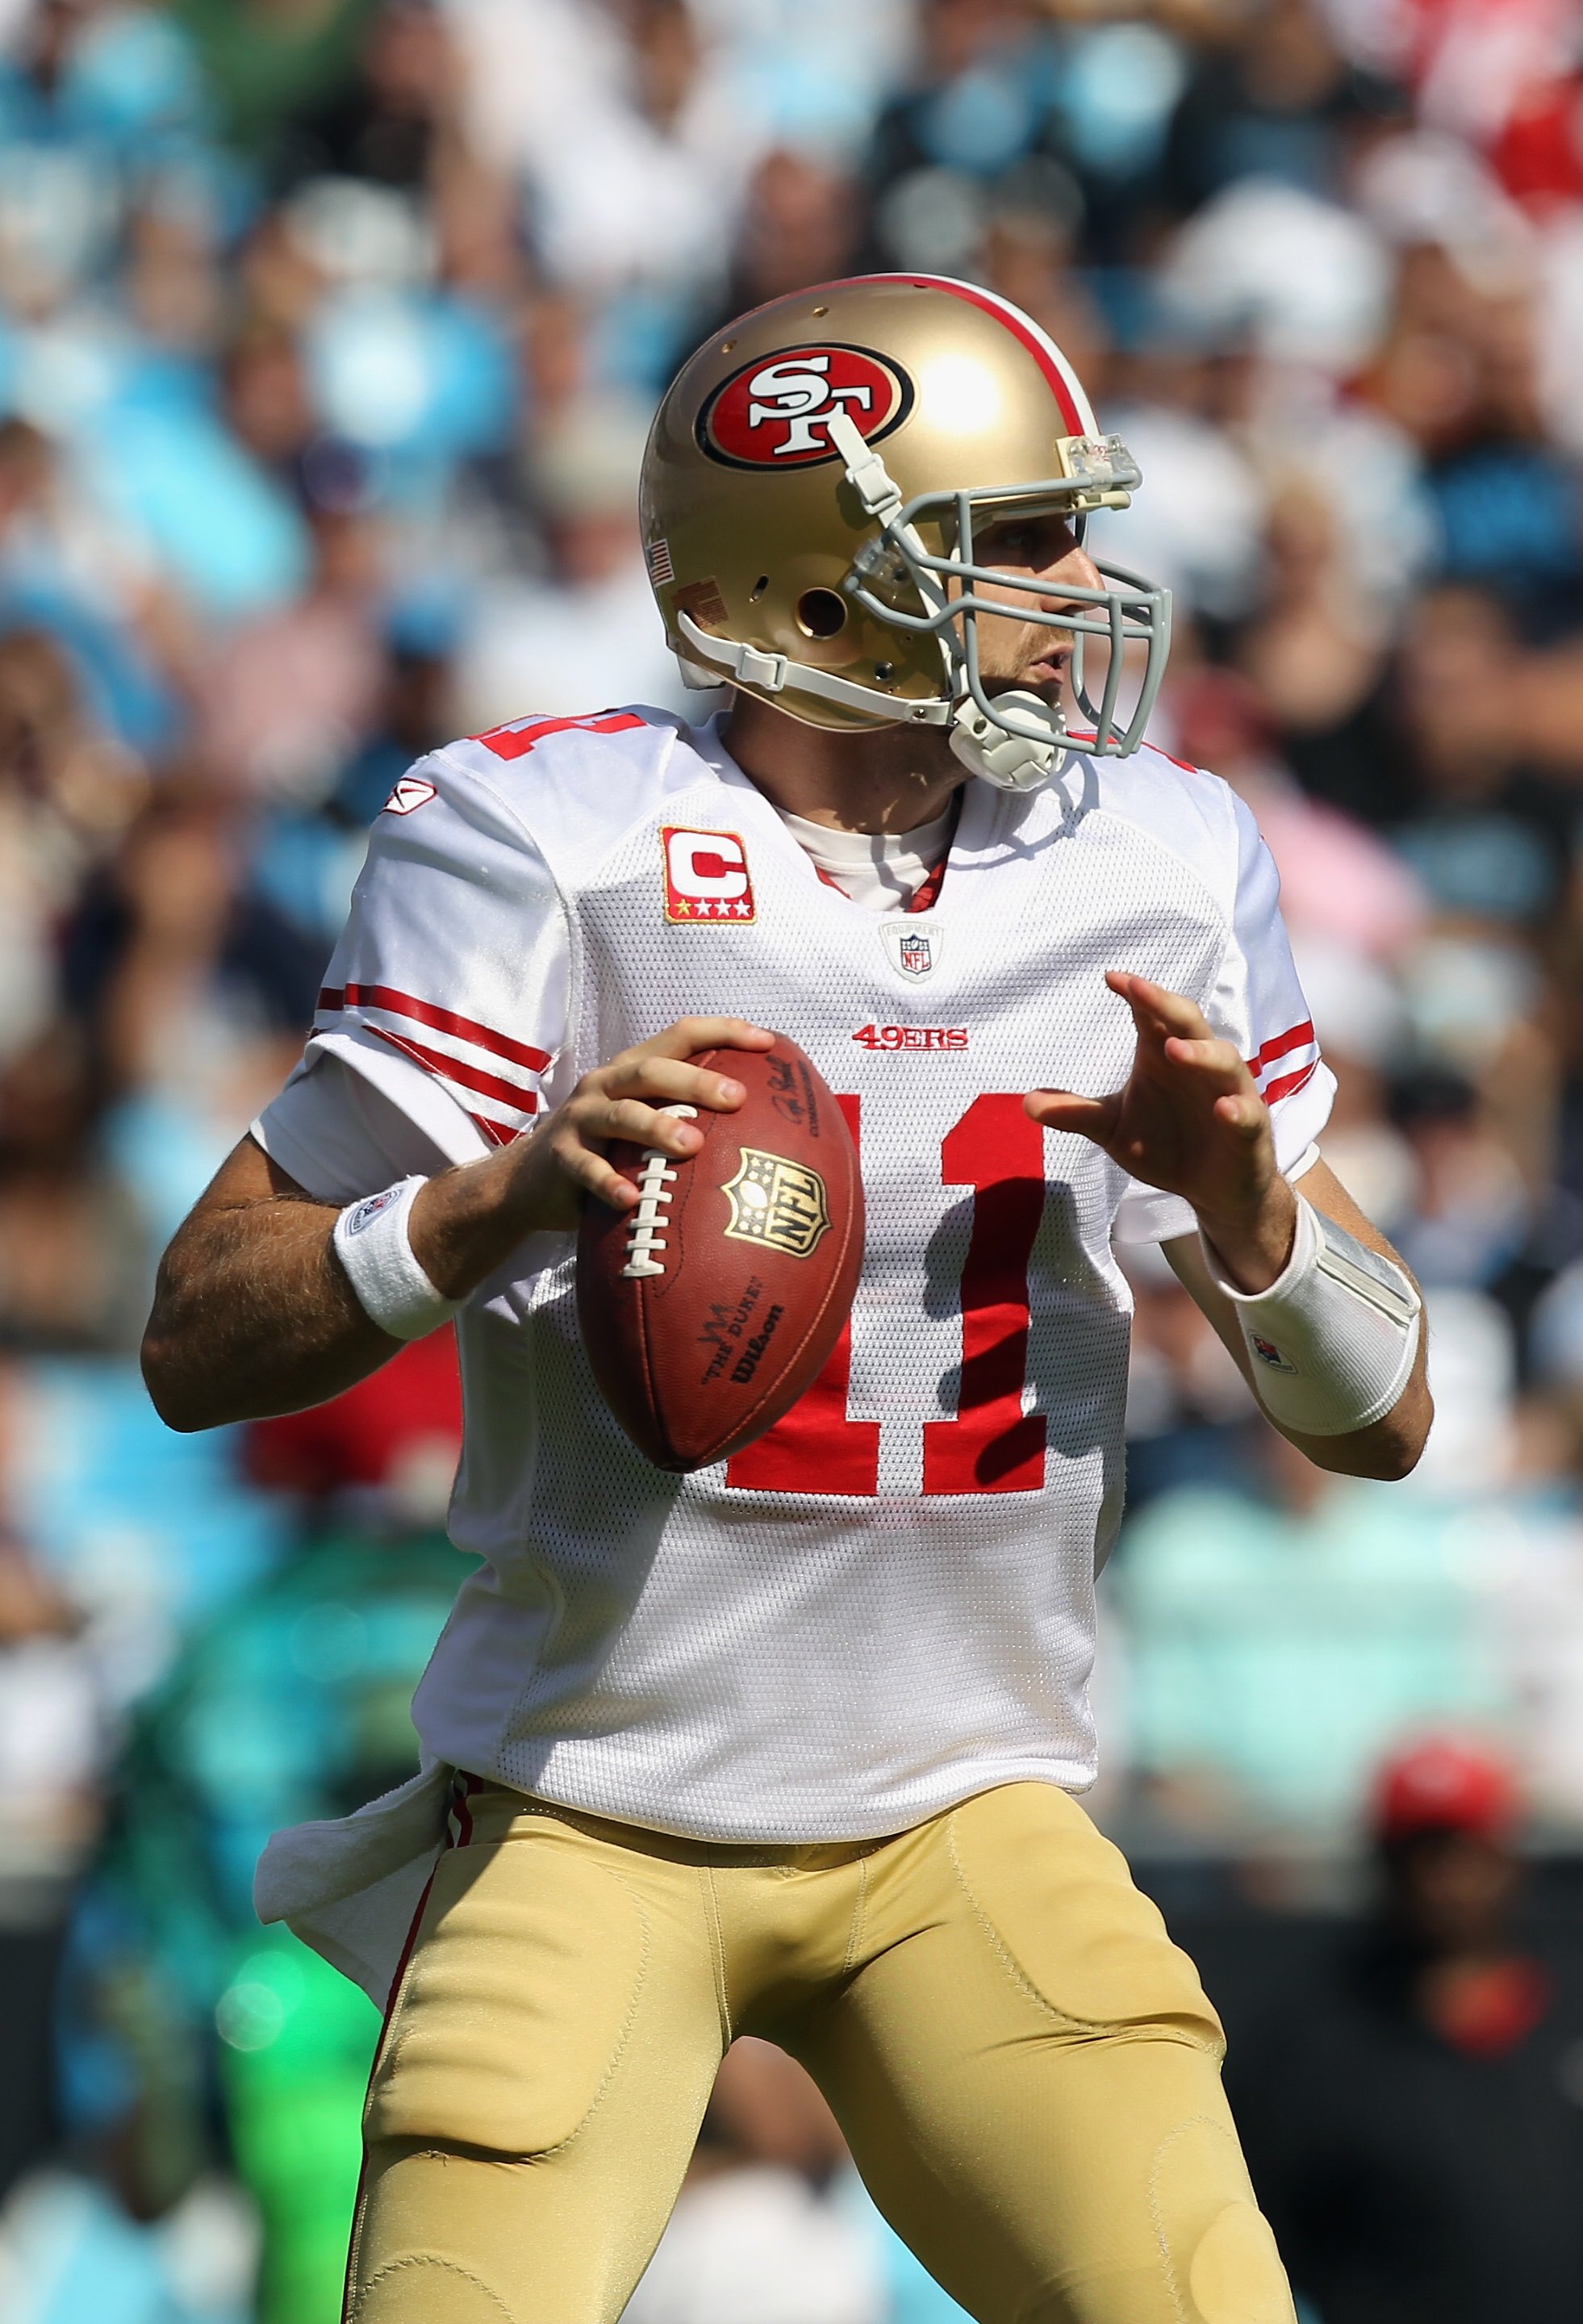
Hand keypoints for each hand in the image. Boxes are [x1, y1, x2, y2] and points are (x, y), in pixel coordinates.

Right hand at [502, 1016, 775, 1232]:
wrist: (527, 1182)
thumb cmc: (607, 1153)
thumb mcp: (642, 1126)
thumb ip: (687, 1118)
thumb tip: (768, 1133)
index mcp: (632, 1070)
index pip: (681, 1035)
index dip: (723, 1031)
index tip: (767, 1042)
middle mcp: (605, 1084)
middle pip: (651, 1069)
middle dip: (695, 1079)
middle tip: (736, 1096)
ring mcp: (580, 1118)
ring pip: (621, 1113)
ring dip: (657, 1126)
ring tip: (692, 1145)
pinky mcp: (560, 1157)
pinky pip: (587, 1169)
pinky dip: (608, 1183)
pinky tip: (630, 1200)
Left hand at [1025, 971, 1296, 1290]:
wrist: (1212, 1191)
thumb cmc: (1166, 1145)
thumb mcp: (1114, 1130)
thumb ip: (1077, 1114)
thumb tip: (1026, 1103)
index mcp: (1165, 1056)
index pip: (1151, 1016)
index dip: (1136, 995)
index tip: (1110, 977)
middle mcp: (1200, 1066)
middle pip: (1188, 1023)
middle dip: (1165, 1005)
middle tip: (1138, 989)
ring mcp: (1230, 1094)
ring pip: (1225, 1061)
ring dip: (1201, 1053)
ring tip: (1174, 1049)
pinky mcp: (1250, 1130)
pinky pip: (1247, 1114)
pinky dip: (1237, 1110)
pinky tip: (1223, 1110)